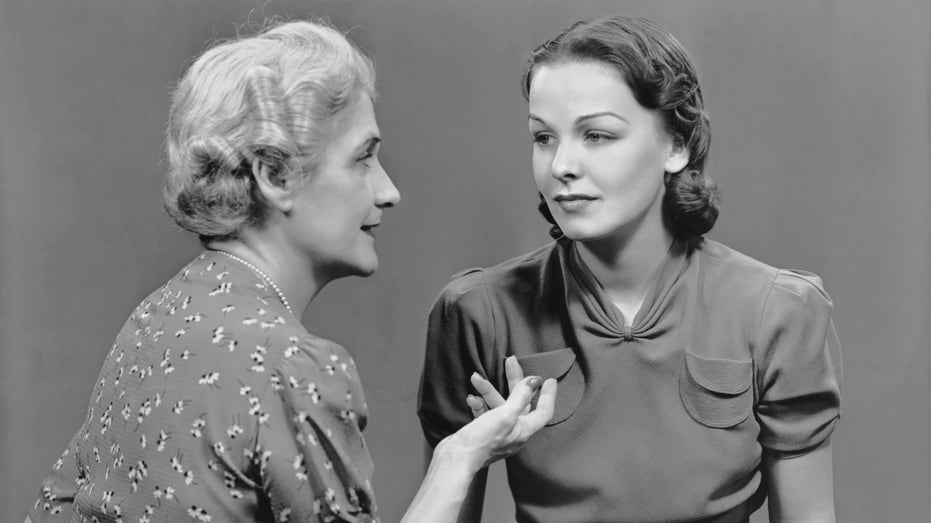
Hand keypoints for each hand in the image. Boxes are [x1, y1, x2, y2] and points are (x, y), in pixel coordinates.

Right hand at [439, 369, 556, 472]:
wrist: (456, 458)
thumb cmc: (482, 440)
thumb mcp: (505, 414)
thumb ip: (521, 397)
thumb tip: (535, 381)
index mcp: (524, 430)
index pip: (544, 411)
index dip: (548, 395)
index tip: (550, 380)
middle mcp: (514, 432)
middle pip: (519, 402)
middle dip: (513, 381)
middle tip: (510, 361)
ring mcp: (497, 433)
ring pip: (498, 406)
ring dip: (488, 391)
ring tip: (476, 378)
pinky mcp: (483, 433)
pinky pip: (485, 414)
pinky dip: (479, 404)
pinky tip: (471, 398)